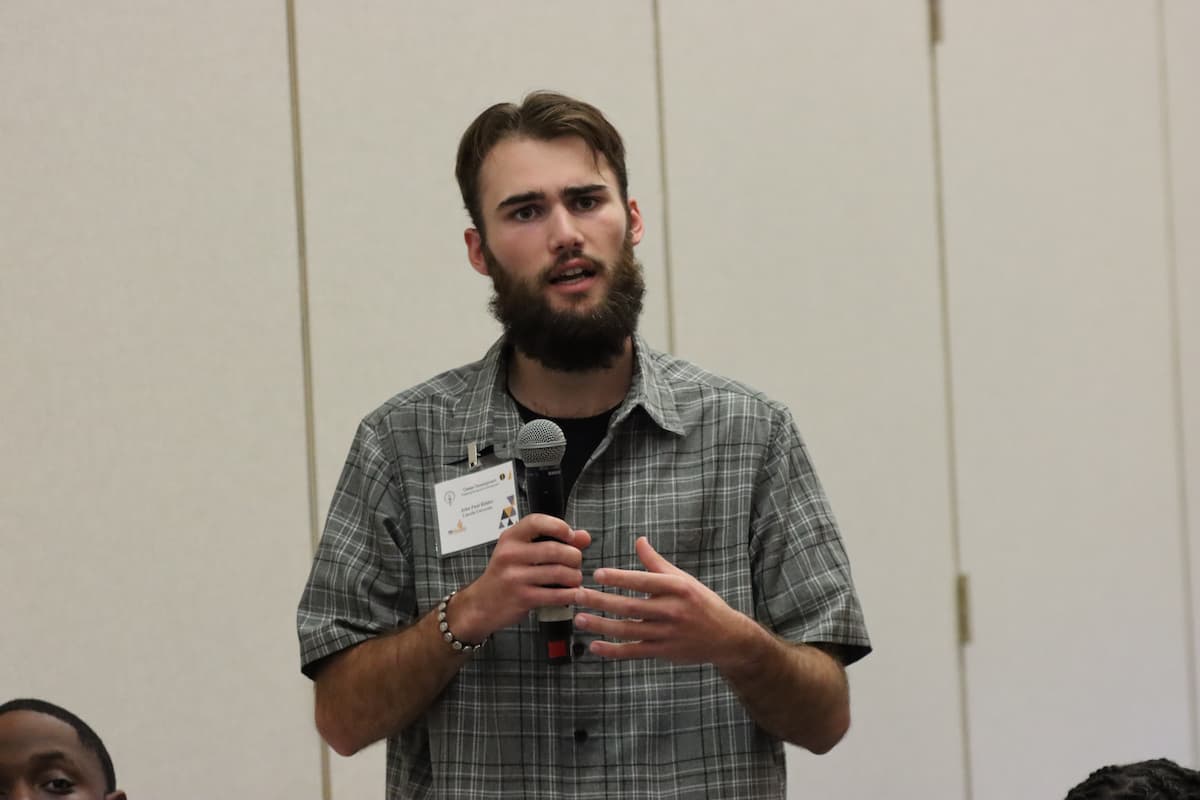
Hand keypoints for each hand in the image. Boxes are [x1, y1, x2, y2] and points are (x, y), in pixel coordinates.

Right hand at [450, 514, 590, 641]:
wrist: (481, 604)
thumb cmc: (506, 574)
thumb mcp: (521, 552)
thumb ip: (553, 541)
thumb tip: (584, 537)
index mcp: (510, 538)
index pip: (536, 522)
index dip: (558, 526)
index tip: (570, 535)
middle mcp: (510, 555)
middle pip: (554, 550)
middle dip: (574, 556)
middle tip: (576, 562)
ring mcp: (515, 577)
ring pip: (558, 573)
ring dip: (574, 577)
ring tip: (575, 579)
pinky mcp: (522, 598)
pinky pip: (555, 595)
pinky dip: (570, 594)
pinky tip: (573, 593)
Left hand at [573, 536, 758, 668]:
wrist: (726, 636)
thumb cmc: (701, 602)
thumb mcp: (683, 579)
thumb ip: (657, 563)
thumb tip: (639, 540)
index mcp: (677, 589)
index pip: (644, 581)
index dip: (620, 578)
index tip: (597, 573)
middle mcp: (672, 611)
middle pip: (630, 606)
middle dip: (601, 601)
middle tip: (576, 595)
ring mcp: (667, 634)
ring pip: (628, 630)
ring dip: (601, 625)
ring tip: (579, 619)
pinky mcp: (663, 652)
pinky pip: (634, 651)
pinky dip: (613, 651)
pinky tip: (594, 646)